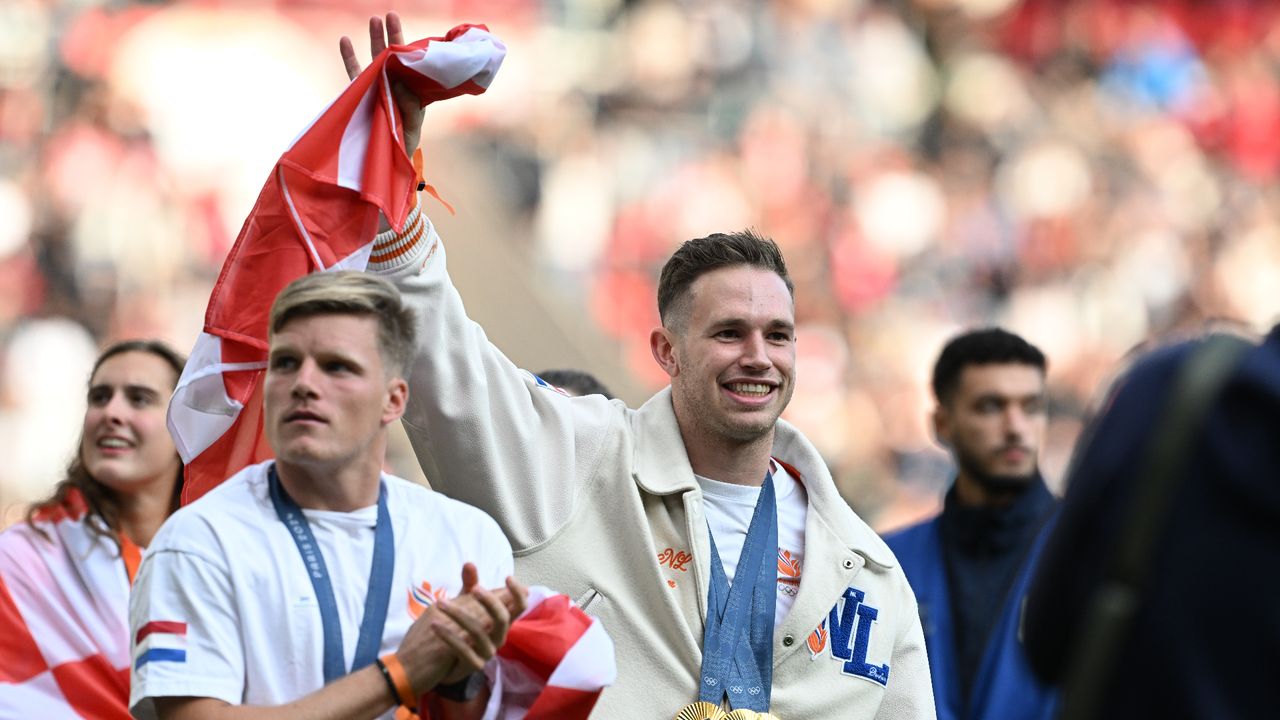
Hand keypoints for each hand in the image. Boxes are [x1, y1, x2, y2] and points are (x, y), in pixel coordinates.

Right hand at [339, 12, 424, 153]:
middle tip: (390, 14)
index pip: (410, 65)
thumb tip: (398, 83)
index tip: (410, 33)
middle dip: (391, 35)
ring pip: (375, 60)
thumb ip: (409, 108)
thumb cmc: (404, 144)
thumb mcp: (412, 127)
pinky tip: (345, 40)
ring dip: (374, 40)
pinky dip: (349, 57)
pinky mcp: (360, 95)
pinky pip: (354, 75)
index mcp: (410, 91)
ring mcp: (377, 88)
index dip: (408, 46)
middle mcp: (394, 86)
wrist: (387, 163)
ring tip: (373, 19)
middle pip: (393, 56)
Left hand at [434, 566, 529, 683]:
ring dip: (459, 615)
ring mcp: (488, 652)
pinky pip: (462, 649)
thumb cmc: (462, 630)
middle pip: (502, 618)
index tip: (508, 578)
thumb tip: (469, 563)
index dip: (517, 593)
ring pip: (479, 632)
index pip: (520, 607)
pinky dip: (448, 635)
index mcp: (501, 621)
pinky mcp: (474, 665)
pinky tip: (433, 623)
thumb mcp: (466, 605)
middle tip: (473, 589)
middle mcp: (499, 636)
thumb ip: (470, 585)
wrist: (447, 663)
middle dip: (490, 601)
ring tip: (439, 603)